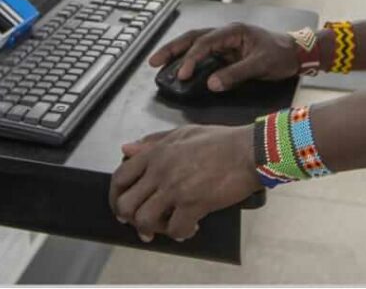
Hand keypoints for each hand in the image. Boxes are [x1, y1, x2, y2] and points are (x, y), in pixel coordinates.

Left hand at [109, 124, 259, 241]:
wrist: (249, 150)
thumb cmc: (220, 140)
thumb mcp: (183, 133)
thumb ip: (153, 142)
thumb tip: (126, 148)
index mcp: (157, 152)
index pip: (120, 177)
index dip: (116, 196)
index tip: (122, 207)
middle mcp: (160, 170)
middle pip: (126, 204)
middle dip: (131, 219)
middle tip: (144, 225)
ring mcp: (175, 187)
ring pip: (144, 220)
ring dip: (154, 229)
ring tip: (167, 227)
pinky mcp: (193, 203)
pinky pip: (175, 230)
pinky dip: (181, 234)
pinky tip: (191, 228)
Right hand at [147, 22, 299, 91]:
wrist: (295, 53)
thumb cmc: (280, 54)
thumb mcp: (260, 65)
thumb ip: (235, 74)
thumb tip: (212, 84)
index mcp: (233, 31)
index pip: (205, 43)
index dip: (192, 58)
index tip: (183, 74)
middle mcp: (226, 34)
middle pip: (193, 38)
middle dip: (172, 49)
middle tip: (154, 61)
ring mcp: (225, 42)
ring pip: (195, 44)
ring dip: (178, 53)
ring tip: (159, 63)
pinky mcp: (226, 52)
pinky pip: (203, 54)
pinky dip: (190, 60)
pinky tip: (181, 69)